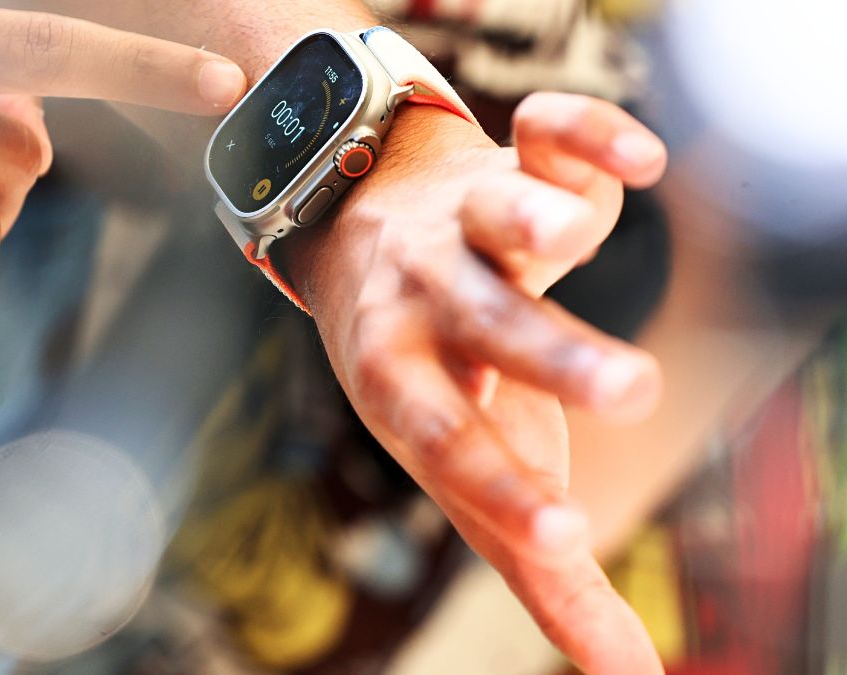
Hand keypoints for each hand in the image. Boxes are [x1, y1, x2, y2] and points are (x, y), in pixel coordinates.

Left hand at [287, 93, 667, 672]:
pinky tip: (637, 163)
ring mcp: (465, 229)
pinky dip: (585, 139)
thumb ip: (542, 564)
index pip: (448, 444)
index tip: (564, 539)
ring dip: (533, 220)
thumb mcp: (474, 465)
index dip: (500, 488)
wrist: (367, 235)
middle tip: (633, 390)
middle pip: (485, 327)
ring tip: (567, 236)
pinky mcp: (506, 165)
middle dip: (550, 354)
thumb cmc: (436, 374)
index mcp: (410, 387)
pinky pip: (541, 137)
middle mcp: (430, 304)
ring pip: (494, 220)